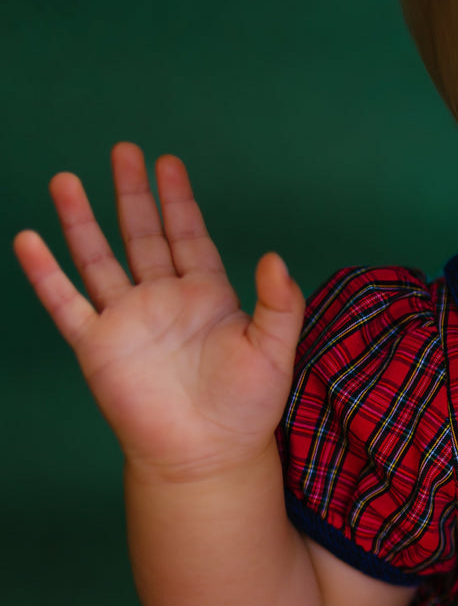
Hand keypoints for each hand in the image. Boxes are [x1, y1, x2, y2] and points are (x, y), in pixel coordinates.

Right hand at [13, 142, 305, 481]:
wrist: (208, 454)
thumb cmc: (247, 408)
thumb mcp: (274, 351)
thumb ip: (279, 304)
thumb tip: (276, 258)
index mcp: (206, 298)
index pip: (189, 237)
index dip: (178, 202)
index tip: (168, 163)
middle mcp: (163, 301)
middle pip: (143, 235)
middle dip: (133, 194)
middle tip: (124, 151)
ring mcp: (128, 321)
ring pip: (98, 259)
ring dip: (82, 221)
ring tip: (65, 179)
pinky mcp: (99, 346)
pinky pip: (66, 303)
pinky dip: (46, 274)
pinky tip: (30, 239)